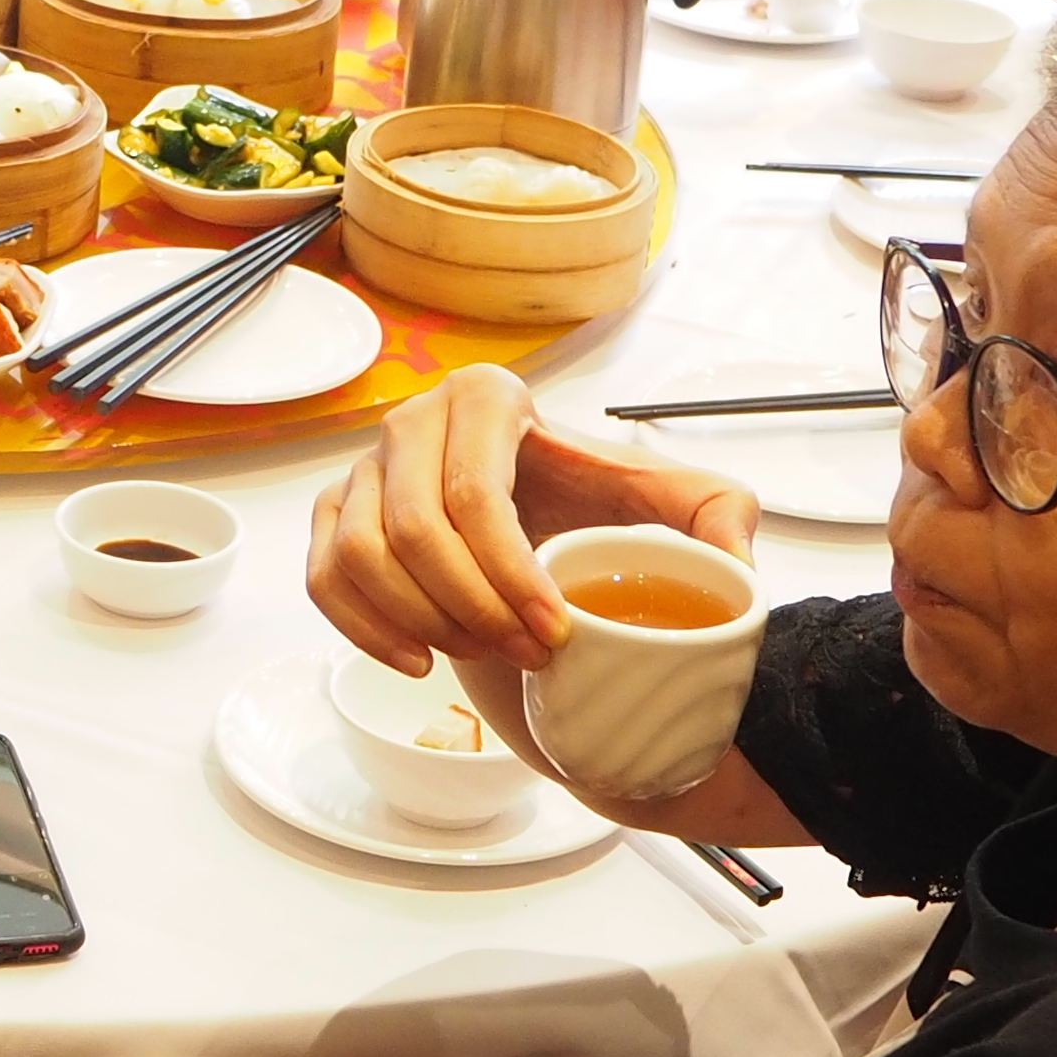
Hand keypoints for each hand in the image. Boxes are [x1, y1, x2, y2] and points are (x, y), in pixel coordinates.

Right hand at [309, 365, 753, 674]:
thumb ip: (720, 514)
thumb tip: (733, 562)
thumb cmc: (598, 504)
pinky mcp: (335, 513)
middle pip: (413, 527)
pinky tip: (418, 659)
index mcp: (483, 397)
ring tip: (479, 656)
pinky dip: (361, 626)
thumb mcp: (675, 498)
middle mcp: (411, 420)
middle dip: (469, 606)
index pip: (475, 493)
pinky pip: (323, 573)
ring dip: (417, 620)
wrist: (548, 519)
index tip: (553, 631)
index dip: (509, 575)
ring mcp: (363, 467)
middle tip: (524, 653)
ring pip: (360, 553)